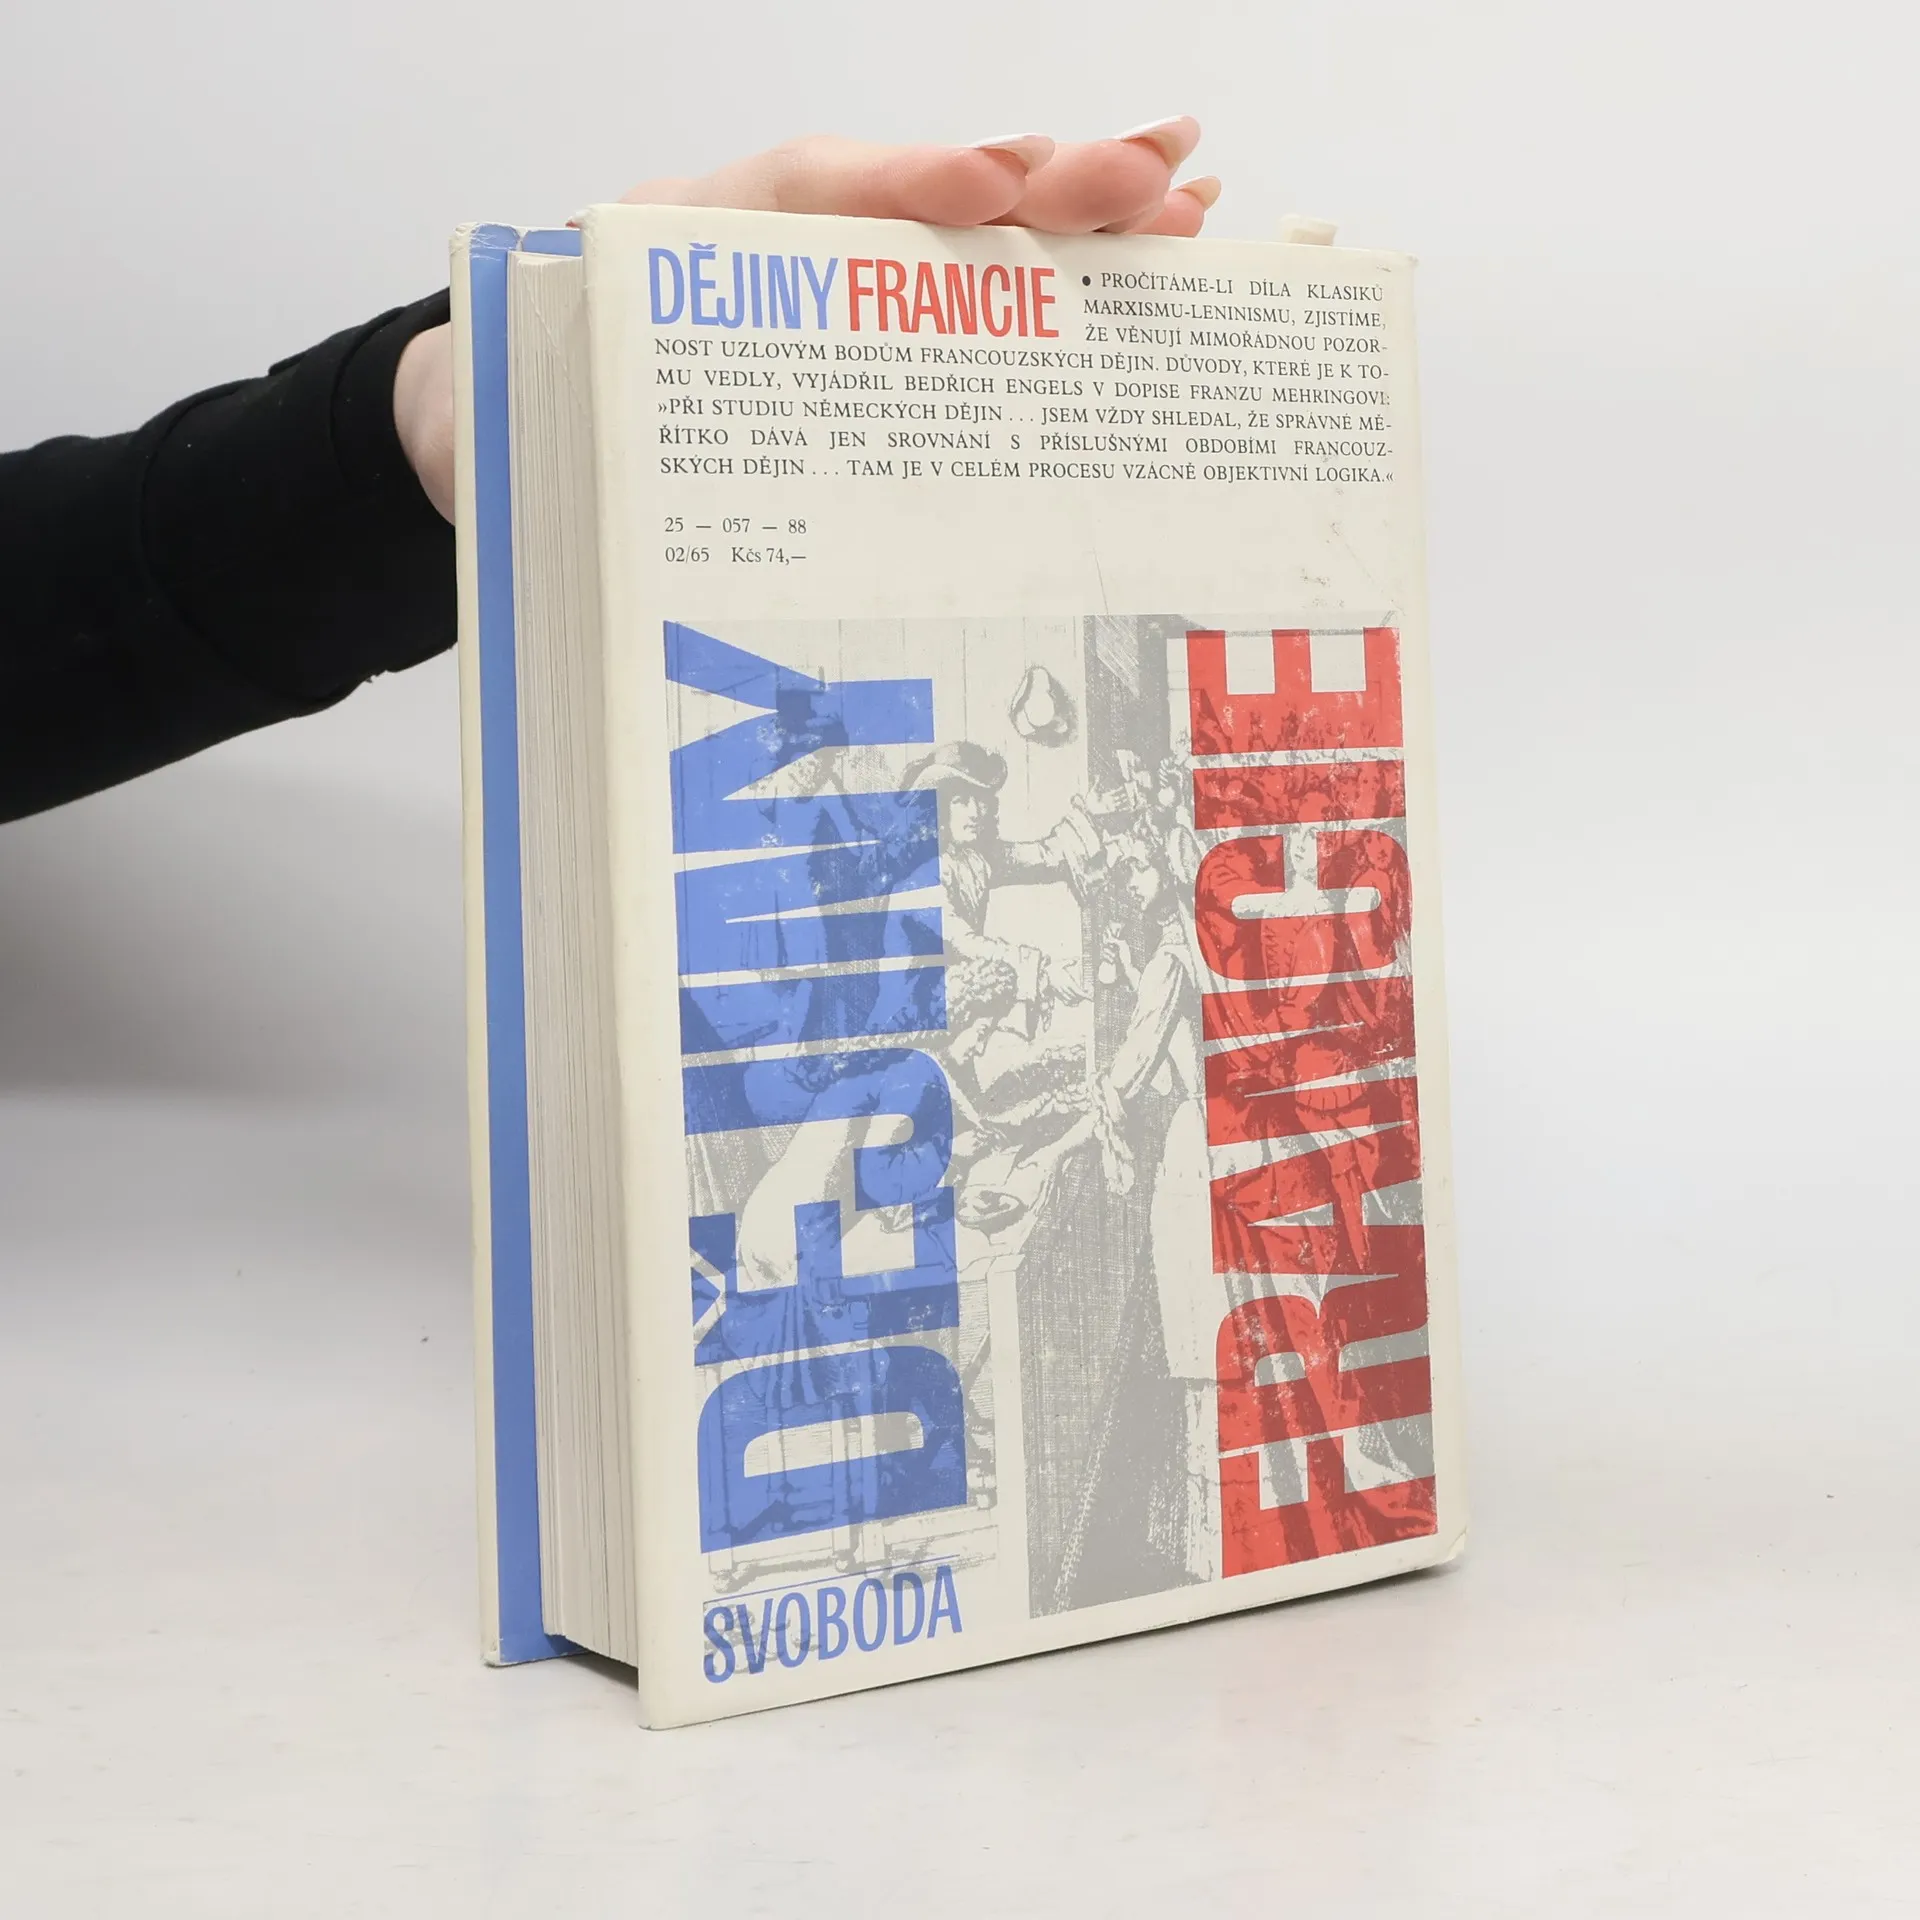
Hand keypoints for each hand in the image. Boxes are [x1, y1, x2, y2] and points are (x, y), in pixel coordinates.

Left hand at [394, 119, 1218, 520]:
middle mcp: (785, 256)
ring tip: (1188, 201)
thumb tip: (510, 425)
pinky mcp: (876, 354)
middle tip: (1154, 179)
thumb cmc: (523, 405)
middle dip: (1041, 185)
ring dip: (1082, 222)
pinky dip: (1065, 285)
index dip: (897, 188)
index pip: (807, 195)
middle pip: (924, 201)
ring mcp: (840, 297)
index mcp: (695, 250)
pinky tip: (1147, 264)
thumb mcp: (507, 405)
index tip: (982, 190)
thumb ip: (514, 405)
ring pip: (970, 247)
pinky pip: (979, 307)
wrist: (508, 420)